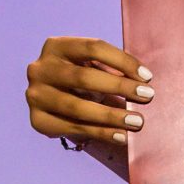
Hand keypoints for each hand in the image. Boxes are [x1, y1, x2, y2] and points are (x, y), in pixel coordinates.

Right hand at [26, 38, 151, 150]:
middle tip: (147, 96)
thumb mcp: (91, 66)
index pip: (93, 48)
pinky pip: (74, 128)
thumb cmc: (80, 79)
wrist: (51, 100)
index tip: (147, 76)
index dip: (122, 61)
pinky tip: (121, 136)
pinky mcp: (38, 120)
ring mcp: (36, 95)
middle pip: (84, 78)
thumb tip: (142, 80)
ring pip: (77, 107)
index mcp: (56, 46)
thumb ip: (111, 69)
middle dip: (119, 87)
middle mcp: (40, 69)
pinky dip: (101, 133)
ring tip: (137, 121)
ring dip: (111, 116)